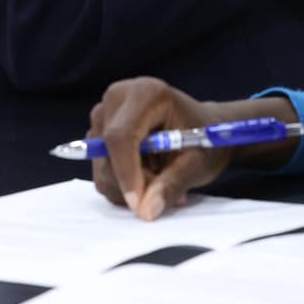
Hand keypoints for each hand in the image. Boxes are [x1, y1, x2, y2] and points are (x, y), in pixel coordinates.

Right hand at [88, 78, 300, 220]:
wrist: (203, 127)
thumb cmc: (204, 139)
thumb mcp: (197, 163)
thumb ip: (172, 184)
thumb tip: (146, 211)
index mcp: (146, 93)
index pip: (121, 136)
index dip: (126, 173)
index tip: (139, 205)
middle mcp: (118, 96)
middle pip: (106, 152)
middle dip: (132, 182)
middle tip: (164, 192)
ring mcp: (104, 111)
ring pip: (101, 165)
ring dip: (128, 185)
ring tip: (160, 180)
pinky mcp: (99, 129)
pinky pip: (100, 168)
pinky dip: (122, 182)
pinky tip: (147, 175)